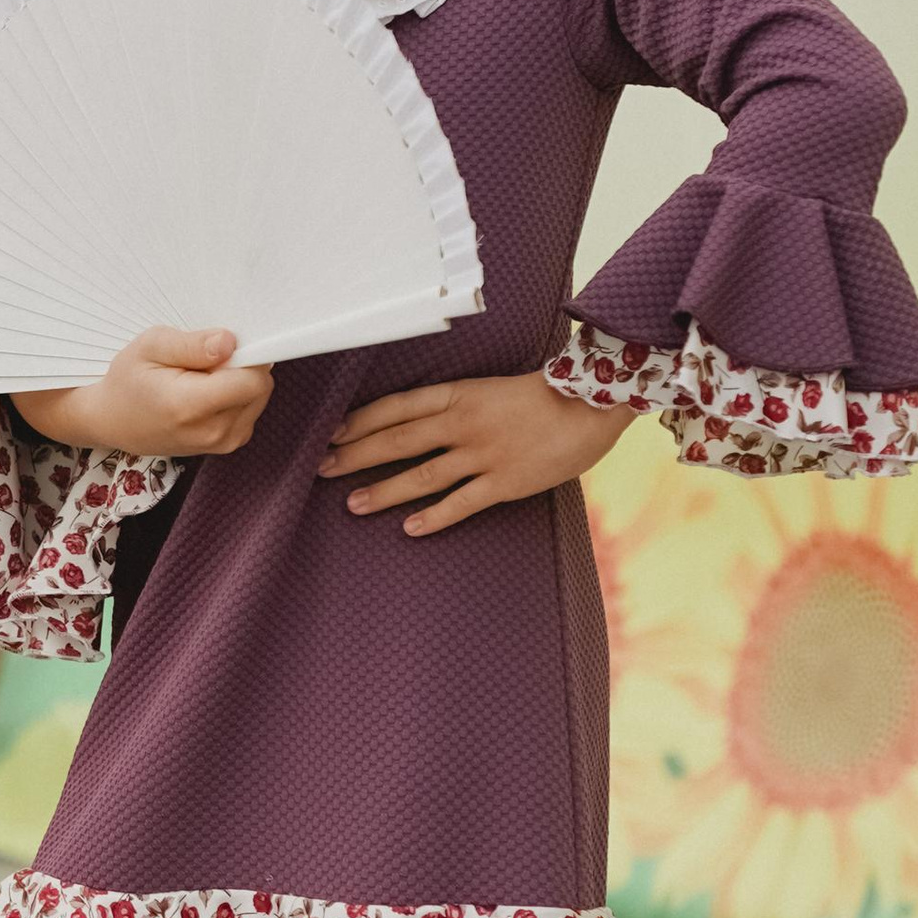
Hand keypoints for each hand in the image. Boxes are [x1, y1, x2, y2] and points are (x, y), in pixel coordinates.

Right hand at [14, 326, 272, 459]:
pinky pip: (251, 408)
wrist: (114, 421)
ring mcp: (222, 443)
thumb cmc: (128, 380)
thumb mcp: (150, 346)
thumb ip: (192, 344)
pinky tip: (206, 393)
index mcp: (190, 406)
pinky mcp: (228, 444)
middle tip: (204, 362)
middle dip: (241, 366)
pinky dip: (236, 396)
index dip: (245, 354)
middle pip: (260, 386)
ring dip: (239, 381)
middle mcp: (212, 432)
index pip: (253, 378)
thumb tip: (230, 342)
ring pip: (259, 397)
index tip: (220, 347)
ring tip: (200, 379)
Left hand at [320, 371, 632, 534]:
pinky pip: (462, 503)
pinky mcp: (505, 481)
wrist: (594, 403)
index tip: (332, 434)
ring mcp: (484, 454)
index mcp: (459, 394)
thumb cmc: (543, 395)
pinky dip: (434, 516)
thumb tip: (416, 423)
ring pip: (421, 474)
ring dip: (384, 491)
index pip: (396, 407)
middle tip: (323, 469)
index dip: (360, 422)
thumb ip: (455, 406)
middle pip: (397, 441)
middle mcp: (464, 423)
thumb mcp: (490, 389)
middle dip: (356, 456)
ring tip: (353, 504)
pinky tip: (410, 528)